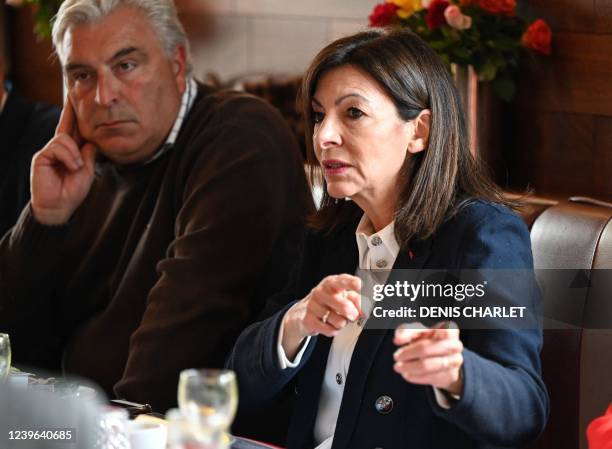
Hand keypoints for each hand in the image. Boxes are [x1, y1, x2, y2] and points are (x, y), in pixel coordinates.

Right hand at [31, 101, 96, 224]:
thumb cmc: (73, 191)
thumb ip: (88, 154)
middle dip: (70, 111)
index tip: (77, 101)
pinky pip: (57, 147)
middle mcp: (59, 148)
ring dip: (74, 154)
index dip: (76, 116)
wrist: (59, 206)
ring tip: (76, 168)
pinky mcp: (41, 156)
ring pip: (64, 139)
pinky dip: (67, 156)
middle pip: (66, 126)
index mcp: (71, 151)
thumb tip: (92, 139)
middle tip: (72, 94)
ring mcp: (49, 151)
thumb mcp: (86, 171)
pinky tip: (70, 167)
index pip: (74, 130)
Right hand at [281, 274, 361, 358]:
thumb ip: (357, 301)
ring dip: (342, 323)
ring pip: (339, 322)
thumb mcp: (343, 296)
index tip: (360, 286)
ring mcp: (313, 305)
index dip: (353, 283)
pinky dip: (333, 330)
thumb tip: (365, 310)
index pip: (343, 281)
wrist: (303, 312)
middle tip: (352, 315)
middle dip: (353, 315)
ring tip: (335, 318)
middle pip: (345, 307)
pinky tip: (328, 324)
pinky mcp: (308, 320)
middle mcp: (321, 292)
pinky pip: (330, 330)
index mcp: (332, 283)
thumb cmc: (328, 301)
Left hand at [392, 322, 463, 395]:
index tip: (396, 342)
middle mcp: (455, 346)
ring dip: (408, 367)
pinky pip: (429, 378)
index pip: (427, 331)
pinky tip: (407, 374)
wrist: (443, 357)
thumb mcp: (417, 331)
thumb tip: (398, 340)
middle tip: (396, 357)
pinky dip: (414, 377)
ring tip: (399, 367)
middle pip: (425, 349)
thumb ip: (406, 331)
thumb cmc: (428, 339)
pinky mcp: (450, 376)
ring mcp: (454, 362)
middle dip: (407, 354)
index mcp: (449, 329)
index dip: (411, 336)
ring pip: (426, 366)